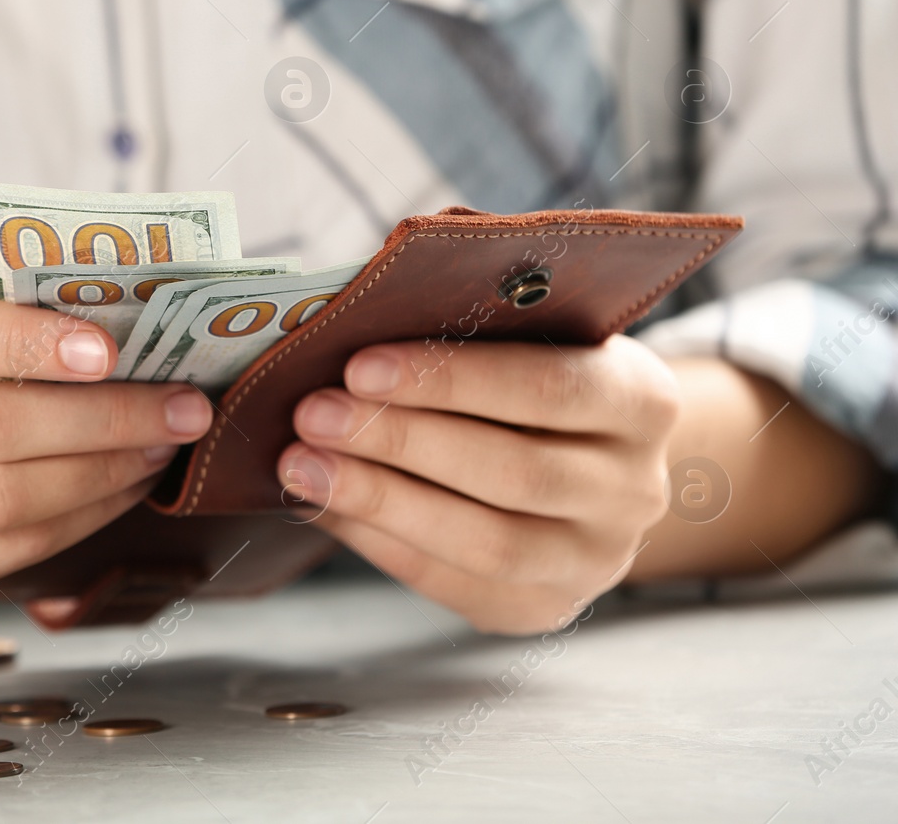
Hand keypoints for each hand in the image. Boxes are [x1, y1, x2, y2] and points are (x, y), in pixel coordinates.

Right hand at [0, 287, 213, 610]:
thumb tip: (131, 326)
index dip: (26, 341)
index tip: (109, 349)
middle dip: (103, 418)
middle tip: (181, 404)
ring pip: (9, 500)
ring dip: (106, 471)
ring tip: (163, 443)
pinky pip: (17, 549)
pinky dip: (88, 514)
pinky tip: (127, 483)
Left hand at [282, 335, 680, 633]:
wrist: (590, 466)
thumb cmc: (534, 381)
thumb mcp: (532, 343)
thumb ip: (471, 337)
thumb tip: (347, 339)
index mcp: (642, 402)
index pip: (547, 388)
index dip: (450, 379)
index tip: (359, 365)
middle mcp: (634, 490)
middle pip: (511, 471)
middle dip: (399, 441)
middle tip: (313, 414)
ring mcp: (596, 560)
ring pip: (485, 541)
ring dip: (379, 500)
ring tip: (302, 466)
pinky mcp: (544, 608)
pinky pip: (451, 582)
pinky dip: (378, 541)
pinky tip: (322, 505)